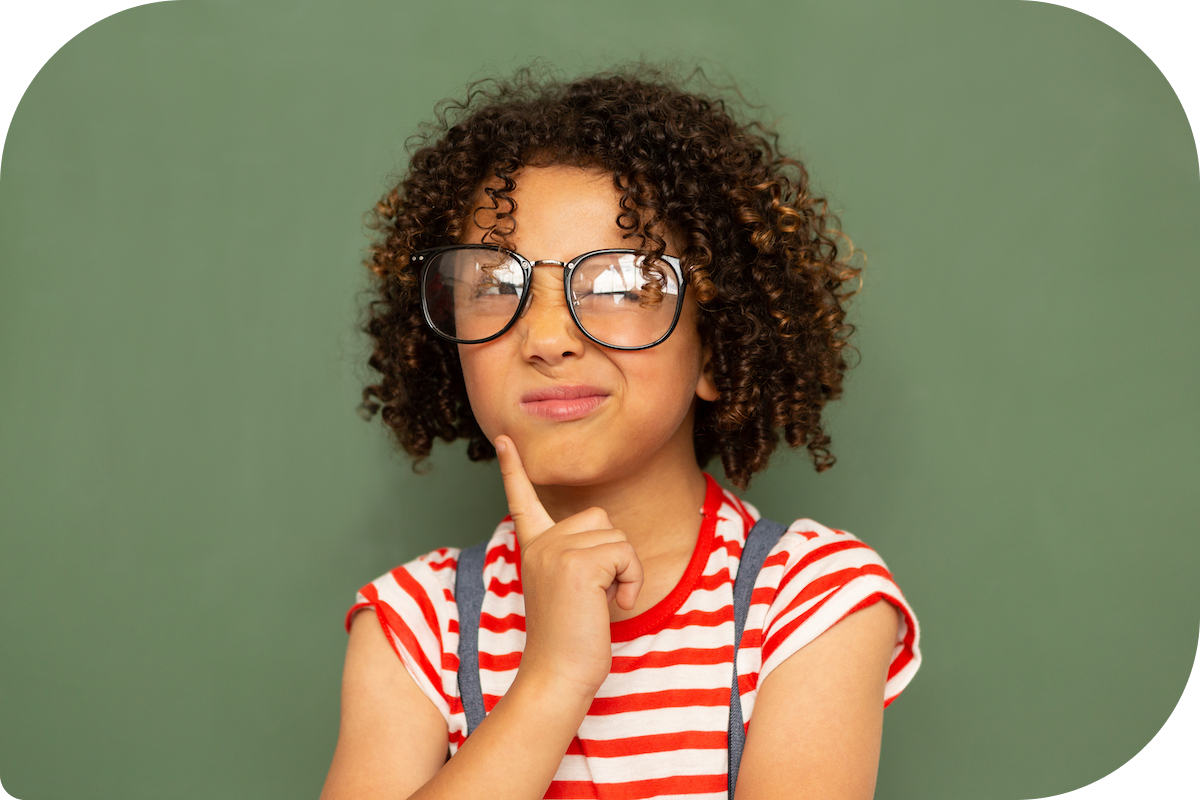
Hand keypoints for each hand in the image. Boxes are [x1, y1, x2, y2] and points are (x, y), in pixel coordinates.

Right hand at [495, 435, 642, 697]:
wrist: (558, 675)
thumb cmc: (572, 641)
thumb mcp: (570, 590)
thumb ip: (578, 558)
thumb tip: (607, 542)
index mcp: (534, 548)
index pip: (522, 500)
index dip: (514, 469)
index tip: (505, 439)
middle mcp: (540, 544)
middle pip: (601, 518)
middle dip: (614, 555)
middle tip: (597, 595)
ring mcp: (555, 550)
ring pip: (617, 537)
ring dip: (624, 571)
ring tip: (602, 603)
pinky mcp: (576, 563)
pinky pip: (626, 554)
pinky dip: (631, 581)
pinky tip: (613, 606)